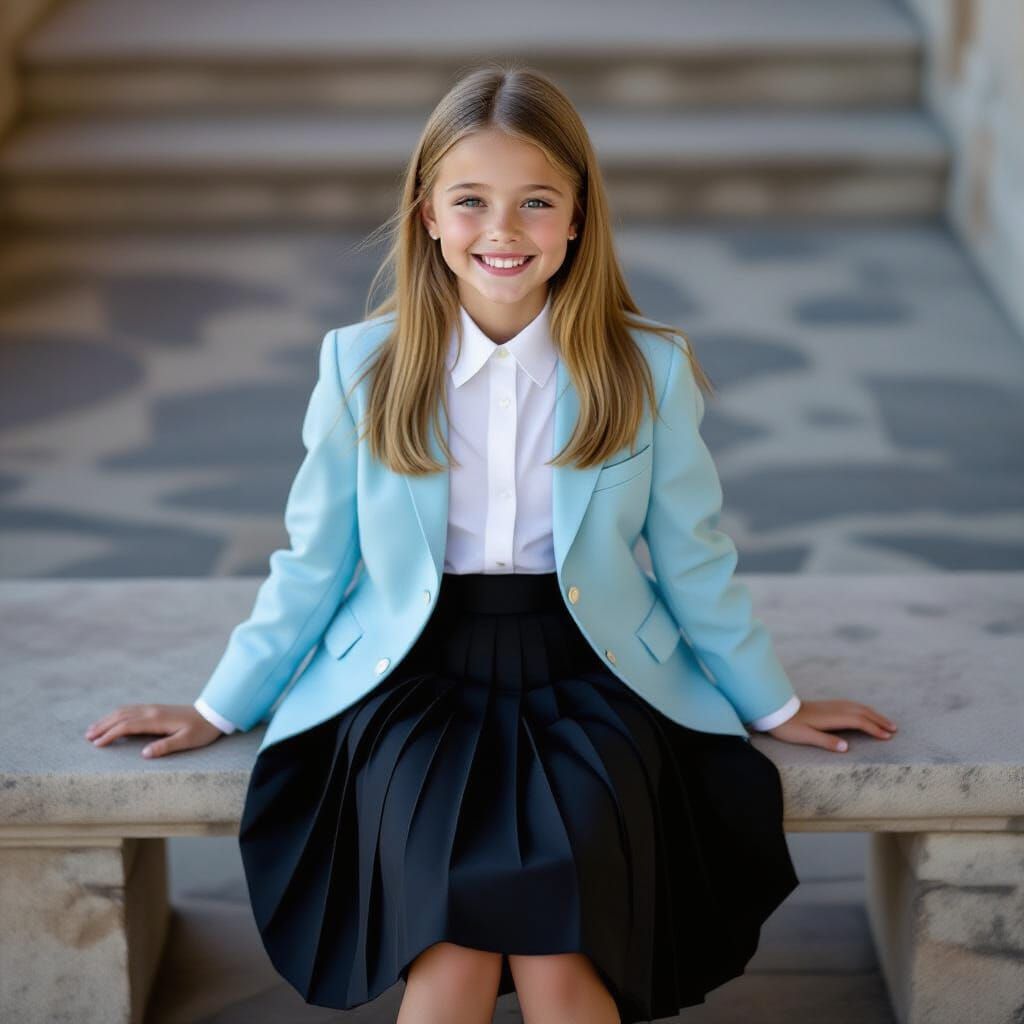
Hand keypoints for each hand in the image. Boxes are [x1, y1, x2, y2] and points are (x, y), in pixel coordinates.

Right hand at [84, 704, 224, 758]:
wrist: (212, 714)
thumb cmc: (201, 730)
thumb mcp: (186, 741)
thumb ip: (166, 747)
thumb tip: (144, 754)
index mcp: (156, 719)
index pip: (127, 726)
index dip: (110, 734)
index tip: (97, 744)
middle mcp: (152, 711)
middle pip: (121, 716)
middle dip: (103, 726)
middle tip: (87, 737)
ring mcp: (153, 708)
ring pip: (125, 711)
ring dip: (108, 719)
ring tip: (93, 729)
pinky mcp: (156, 709)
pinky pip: (132, 709)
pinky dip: (118, 715)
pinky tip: (113, 720)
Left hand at [766, 699, 897, 752]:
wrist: (776, 711)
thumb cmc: (789, 726)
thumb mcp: (805, 736)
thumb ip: (825, 741)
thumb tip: (846, 747)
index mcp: (831, 717)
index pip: (858, 721)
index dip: (873, 728)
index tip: (887, 737)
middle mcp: (833, 709)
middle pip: (862, 712)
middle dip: (879, 720)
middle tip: (894, 729)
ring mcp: (830, 705)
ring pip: (857, 707)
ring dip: (873, 713)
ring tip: (885, 722)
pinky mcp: (827, 705)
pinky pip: (851, 705)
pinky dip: (863, 709)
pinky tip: (865, 713)